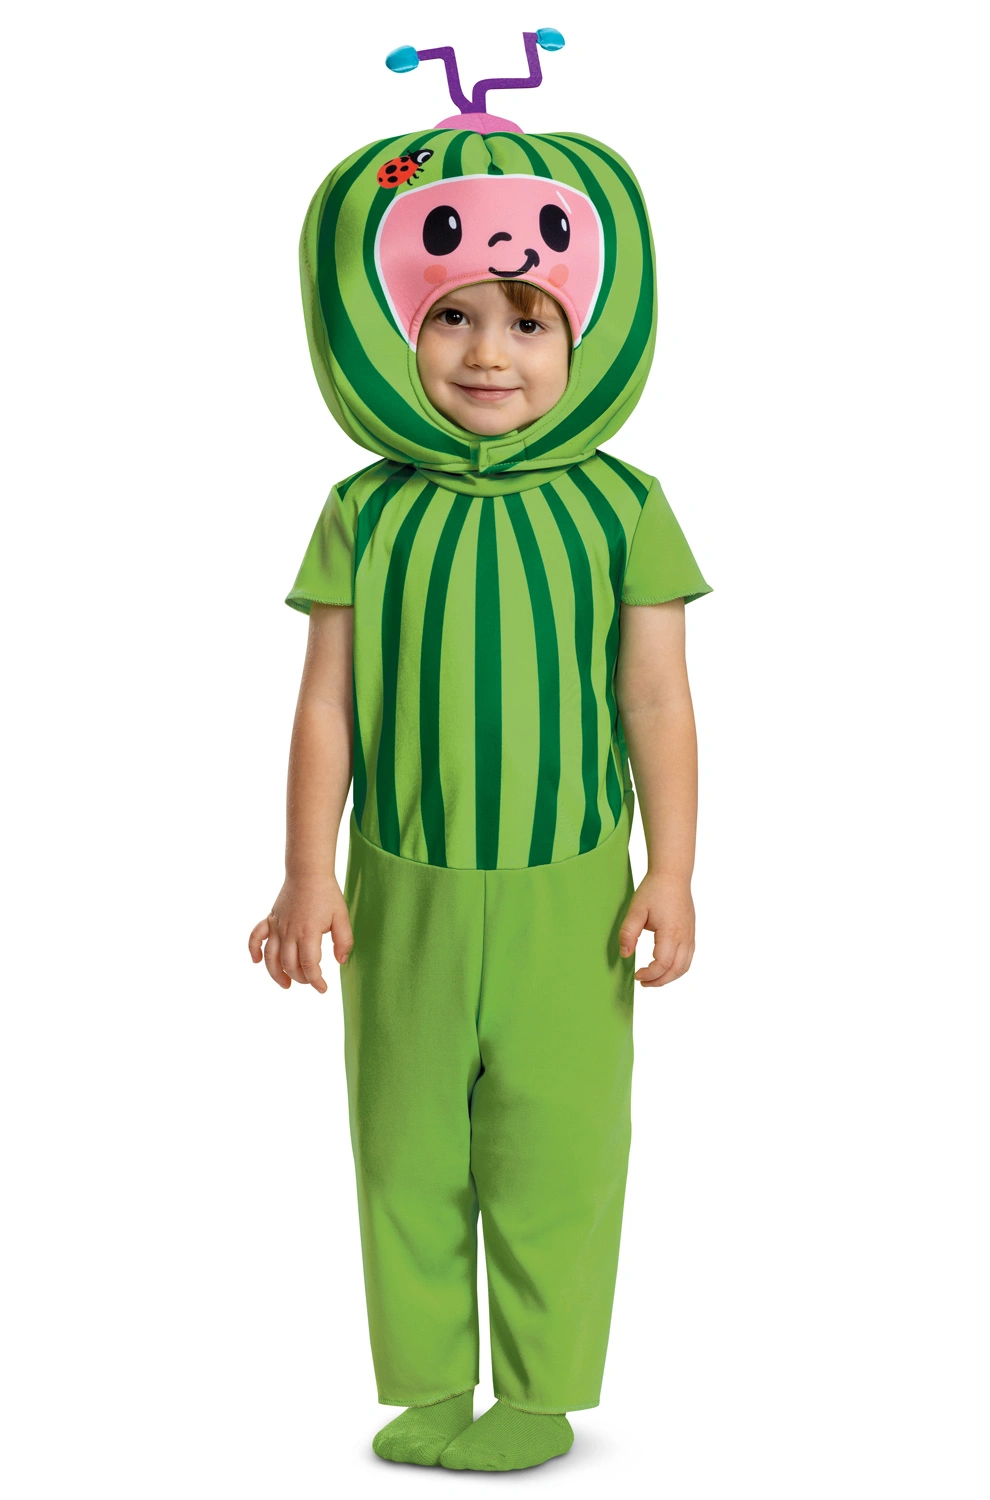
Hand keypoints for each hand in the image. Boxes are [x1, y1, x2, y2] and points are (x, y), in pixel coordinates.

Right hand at [248, 875, 353, 992]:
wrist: (308, 872)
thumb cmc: (327, 894)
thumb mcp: (342, 917)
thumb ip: (344, 941)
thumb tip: (341, 962)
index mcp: (308, 933)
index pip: (309, 966)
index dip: (316, 981)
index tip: (323, 988)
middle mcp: (289, 932)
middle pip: (290, 965)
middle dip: (301, 978)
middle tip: (311, 980)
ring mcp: (277, 926)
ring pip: (270, 957)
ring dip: (276, 974)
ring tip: (286, 984)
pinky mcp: (270, 919)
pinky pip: (255, 937)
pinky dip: (253, 950)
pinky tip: (256, 961)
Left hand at [618, 872, 695, 986]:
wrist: (673, 875)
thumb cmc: (654, 890)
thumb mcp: (635, 911)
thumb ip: (628, 934)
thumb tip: (625, 954)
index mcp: (671, 933)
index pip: (662, 965)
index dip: (649, 975)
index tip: (636, 975)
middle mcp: (684, 937)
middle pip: (676, 970)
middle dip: (659, 981)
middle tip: (643, 983)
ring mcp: (690, 935)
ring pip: (685, 966)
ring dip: (670, 977)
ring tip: (654, 978)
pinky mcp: (691, 932)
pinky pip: (688, 957)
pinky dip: (678, 968)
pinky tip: (665, 966)